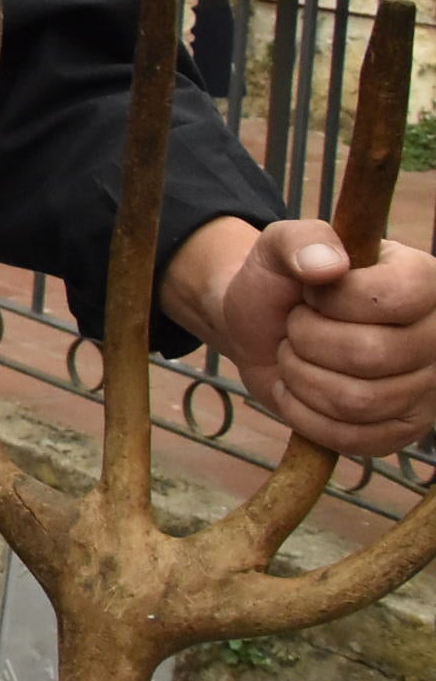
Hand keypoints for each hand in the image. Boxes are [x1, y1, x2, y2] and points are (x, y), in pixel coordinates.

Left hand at [176, 218, 435, 457]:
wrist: (261, 328)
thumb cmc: (280, 284)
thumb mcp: (277, 247)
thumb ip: (299, 241)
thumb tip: (328, 264)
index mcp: (422, 280)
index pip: (388, 299)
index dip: (332, 300)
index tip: (311, 292)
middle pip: (369, 355)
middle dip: (306, 339)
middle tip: (295, 327)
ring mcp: (426, 388)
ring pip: (357, 400)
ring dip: (301, 376)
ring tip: (296, 355)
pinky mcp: (402, 430)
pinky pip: (352, 439)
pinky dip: (305, 414)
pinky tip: (298, 389)